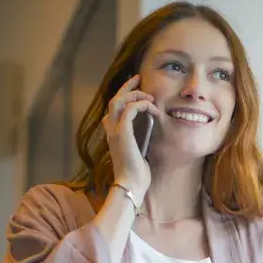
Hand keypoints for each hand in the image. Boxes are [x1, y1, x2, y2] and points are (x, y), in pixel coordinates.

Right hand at [103, 75, 159, 197]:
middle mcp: (110, 130)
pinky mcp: (122, 133)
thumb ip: (140, 139)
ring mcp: (114, 131)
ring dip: (134, 95)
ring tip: (149, 96)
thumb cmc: (137, 173)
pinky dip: (141, 105)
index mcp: (113, 133)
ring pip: (118, 101)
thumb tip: (151, 130)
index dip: (123, 95)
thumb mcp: (139, 152)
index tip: (137, 89)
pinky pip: (129, 109)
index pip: (113, 108)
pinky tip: (153, 108)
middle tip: (139, 79)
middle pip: (113, 100)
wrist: (131, 184)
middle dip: (127, 87)